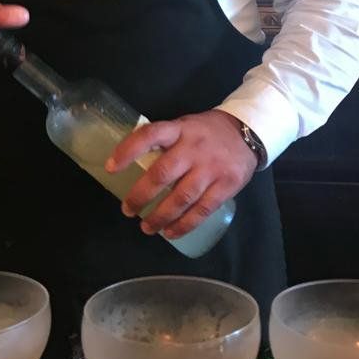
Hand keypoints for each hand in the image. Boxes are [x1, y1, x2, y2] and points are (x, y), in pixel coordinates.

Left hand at [105, 110, 257, 239]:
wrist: (248, 133)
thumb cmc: (206, 132)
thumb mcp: (184, 126)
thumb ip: (164, 142)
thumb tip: (133, 163)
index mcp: (180, 129)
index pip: (150, 135)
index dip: (128, 150)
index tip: (111, 168)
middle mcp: (194, 148)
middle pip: (162, 174)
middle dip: (141, 196)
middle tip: (128, 210)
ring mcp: (211, 168)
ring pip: (181, 197)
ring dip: (160, 216)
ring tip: (146, 227)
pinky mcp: (226, 186)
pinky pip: (202, 210)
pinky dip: (184, 225)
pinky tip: (171, 232)